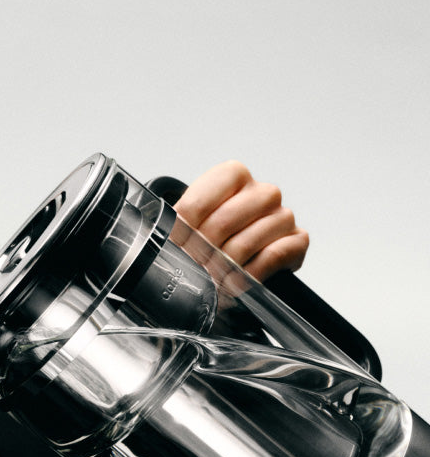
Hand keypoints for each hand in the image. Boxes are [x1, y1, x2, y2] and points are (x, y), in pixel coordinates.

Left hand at [174, 160, 308, 280]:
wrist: (234, 256)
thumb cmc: (212, 235)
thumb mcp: (189, 222)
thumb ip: (178, 220)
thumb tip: (160, 232)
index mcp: (233, 175)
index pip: (200, 200)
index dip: (185, 228)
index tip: (178, 244)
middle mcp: (262, 192)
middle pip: (225, 222)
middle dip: (204, 250)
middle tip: (194, 266)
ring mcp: (282, 215)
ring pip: (248, 241)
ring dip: (225, 266)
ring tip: (213, 277)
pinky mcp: (297, 240)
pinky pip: (274, 256)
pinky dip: (250, 273)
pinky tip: (237, 280)